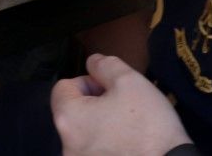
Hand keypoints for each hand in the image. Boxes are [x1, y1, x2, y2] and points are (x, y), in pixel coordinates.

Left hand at [50, 55, 189, 155]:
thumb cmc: (148, 126)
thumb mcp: (130, 81)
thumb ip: (105, 65)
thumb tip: (92, 64)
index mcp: (68, 119)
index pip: (63, 87)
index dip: (89, 81)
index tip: (111, 88)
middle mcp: (67, 146)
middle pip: (74, 113)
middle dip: (96, 104)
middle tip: (124, 106)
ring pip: (86, 134)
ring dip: (102, 125)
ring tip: (130, 127)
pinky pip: (96, 152)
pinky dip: (109, 146)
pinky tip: (130, 145)